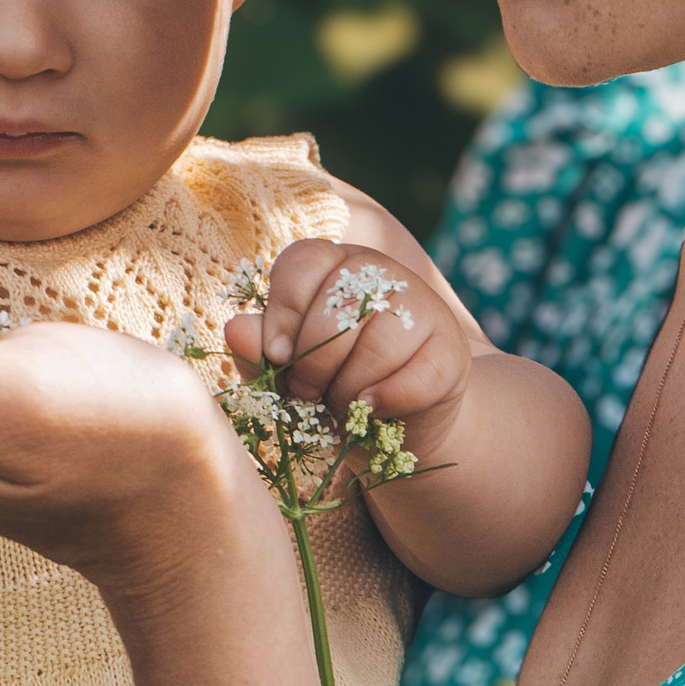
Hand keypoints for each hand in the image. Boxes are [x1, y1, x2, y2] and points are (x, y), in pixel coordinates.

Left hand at [222, 239, 472, 451]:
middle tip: (307, 391)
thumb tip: (234, 329)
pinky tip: (371, 409)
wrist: (394, 424)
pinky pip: (416, 376)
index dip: (283, 311)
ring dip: (349, 387)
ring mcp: (422, 307)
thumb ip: (260, 349)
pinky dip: (386, 401)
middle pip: (339, 305)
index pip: (304, 261)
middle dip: (313, 362)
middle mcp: (381, 272)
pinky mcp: (450, 350)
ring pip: (378, 343)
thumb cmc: (329, 385)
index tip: (276, 355)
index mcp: (333, 264)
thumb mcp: (287, 370)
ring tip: (341, 403)